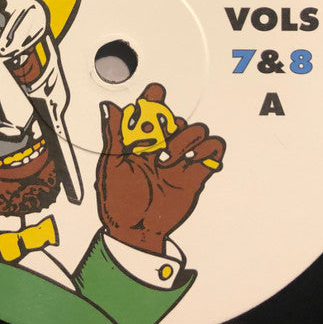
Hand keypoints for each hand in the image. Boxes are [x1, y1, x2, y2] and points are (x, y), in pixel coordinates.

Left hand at [95, 83, 225, 254]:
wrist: (135, 232)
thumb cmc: (118, 202)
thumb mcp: (110, 166)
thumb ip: (114, 136)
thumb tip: (110, 108)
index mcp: (140, 142)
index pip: (149, 113)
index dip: (154, 99)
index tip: (155, 91)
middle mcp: (161, 147)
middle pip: (176, 118)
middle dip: (168, 124)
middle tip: (156, 141)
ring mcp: (179, 160)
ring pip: (196, 131)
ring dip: (185, 139)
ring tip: (168, 158)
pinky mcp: (194, 174)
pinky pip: (213, 151)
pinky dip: (210, 149)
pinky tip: (196, 159)